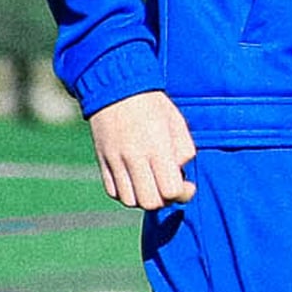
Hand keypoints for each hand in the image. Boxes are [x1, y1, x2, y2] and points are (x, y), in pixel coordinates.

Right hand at [88, 90, 196, 210]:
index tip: (188, 185)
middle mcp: (134, 157)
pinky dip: (128, 193)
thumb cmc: (152, 104)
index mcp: (156, 146)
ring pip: (130, 201)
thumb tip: (182, 172)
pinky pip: (114, 192)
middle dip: (165, 200)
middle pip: (150, 202)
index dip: (183, 194)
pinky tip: (137, 180)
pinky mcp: (102, 163)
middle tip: (171, 187)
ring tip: (154, 183)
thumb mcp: (176, 121)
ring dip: (145, 198)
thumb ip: (184, 149)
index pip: (170, 190)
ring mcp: (115, 162)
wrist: (116, 89)